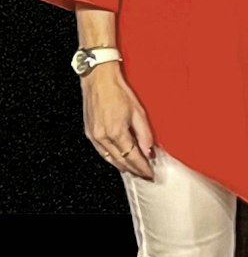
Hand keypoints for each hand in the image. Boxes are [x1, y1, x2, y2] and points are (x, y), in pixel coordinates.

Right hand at [82, 64, 154, 179]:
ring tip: (134, 171)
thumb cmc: (118, 91)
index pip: (133, 157)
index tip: (150, 173)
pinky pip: (101, 152)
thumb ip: (145, 133)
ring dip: (122, 166)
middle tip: (144, 175)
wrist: (99, 80)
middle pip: (121, 161)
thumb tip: (149, 150)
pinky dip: (111, 158)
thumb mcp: (138, 111)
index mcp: (117, 132)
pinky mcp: (89, 133)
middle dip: (134, 170)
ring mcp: (94, 136)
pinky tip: (118, 160)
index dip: (142, 167)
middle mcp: (103, 137)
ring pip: (109, 159)